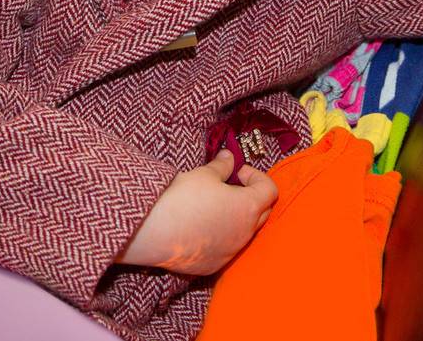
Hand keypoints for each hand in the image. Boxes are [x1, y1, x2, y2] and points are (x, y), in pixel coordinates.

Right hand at [116, 150, 277, 274]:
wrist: (152, 232)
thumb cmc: (181, 198)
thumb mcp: (203, 174)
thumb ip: (222, 166)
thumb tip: (229, 157)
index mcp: (247, 208)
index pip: (270, 190)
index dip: (257, 176)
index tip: (237, 172)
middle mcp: (245, 233)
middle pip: (263, 213)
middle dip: (251, 196)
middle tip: (229, 186)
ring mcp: (230, 252)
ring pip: (245, 233)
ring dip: (237, 217)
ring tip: (213, 206)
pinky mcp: (214, 265)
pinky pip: (226, 249)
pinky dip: (221, 236)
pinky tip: (200, 227)